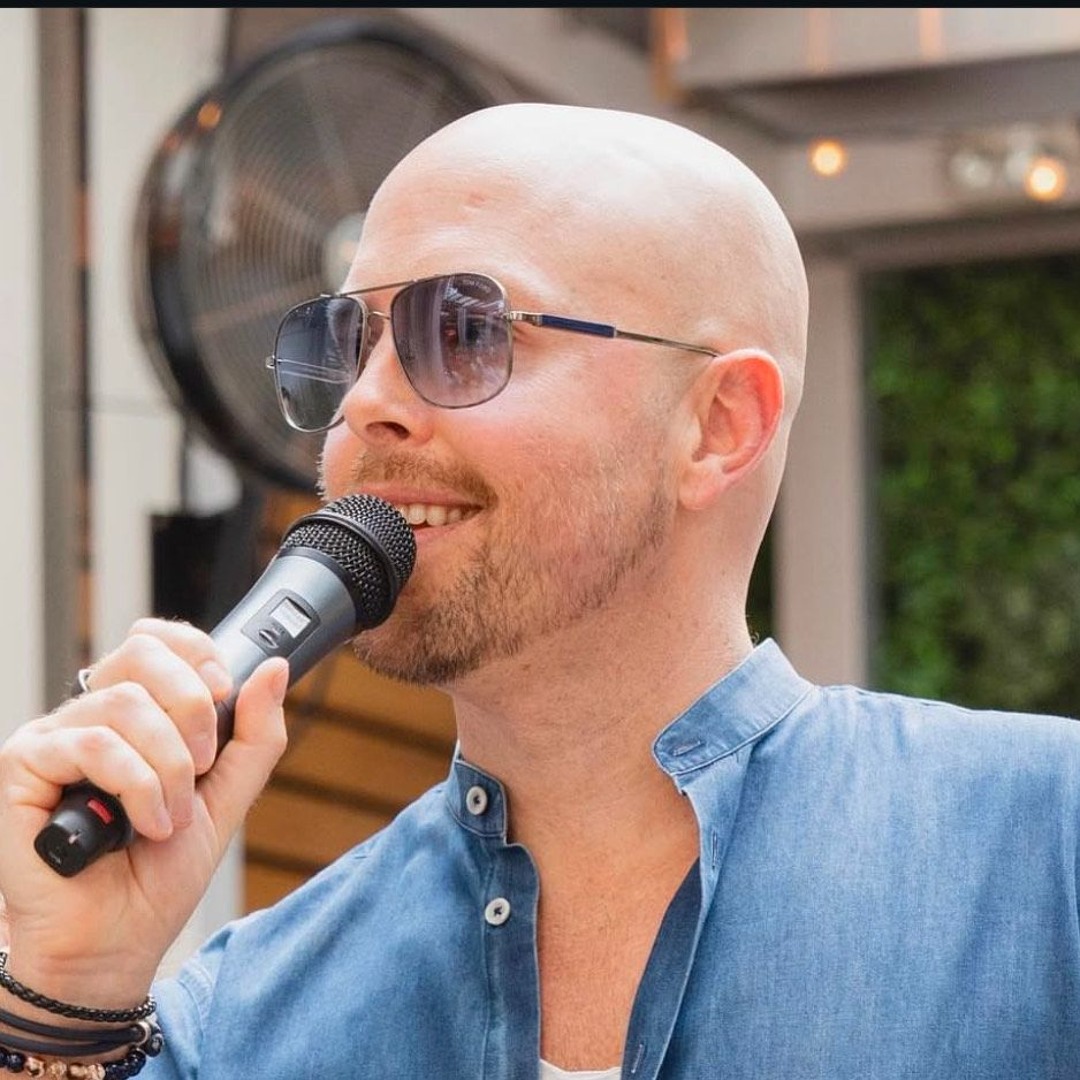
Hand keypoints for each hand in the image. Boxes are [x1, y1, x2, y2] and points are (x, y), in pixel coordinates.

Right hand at [0, 618, 287, 1008]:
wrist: (118, 941)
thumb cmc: (159, 873)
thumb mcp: (227, 796)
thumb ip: (254, 734)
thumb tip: (273, 668)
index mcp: (137, 711)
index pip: (157, 639)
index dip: (196, 652)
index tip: (223, 690)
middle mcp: (91, 714)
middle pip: (142, 653)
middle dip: (191, 708)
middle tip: (200, 765)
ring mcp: (54, 737)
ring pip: (126, 704)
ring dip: (167, 768)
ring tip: (169, 817)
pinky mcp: (22, 766)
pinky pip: (91, 745)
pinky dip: (135, 786)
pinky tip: (140, 826)